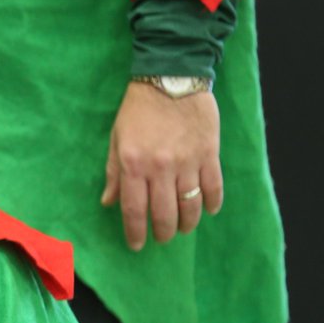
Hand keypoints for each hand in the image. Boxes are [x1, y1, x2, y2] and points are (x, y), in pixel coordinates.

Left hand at [101, 82, 222, 250]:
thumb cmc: (138, 109)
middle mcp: (161, 167)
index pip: (134, 210)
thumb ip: (114, 172)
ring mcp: (188, 162)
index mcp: (134, 164)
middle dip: (163, 232)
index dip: (135, 232)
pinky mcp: (210, 153)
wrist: (171, 77)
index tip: (136, 245)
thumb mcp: (117, 138)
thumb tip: (108, 202)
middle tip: (162, 238)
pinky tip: (208, 210)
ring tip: (183, 228)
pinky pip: (214, 186)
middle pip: (165, 213)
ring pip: (191, 205)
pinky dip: (213, 203)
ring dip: (187, 223)